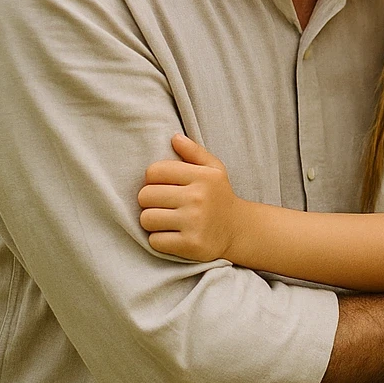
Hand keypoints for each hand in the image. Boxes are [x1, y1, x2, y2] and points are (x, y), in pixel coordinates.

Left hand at [137, 134, 242, 261]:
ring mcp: (194, 222)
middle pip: (145, 196)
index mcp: (202, 176)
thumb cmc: (220, 196)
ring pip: (146, 219)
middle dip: (150, 201)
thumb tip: (173, 137)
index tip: (164, 187)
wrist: (238, 230)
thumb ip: (194, 152)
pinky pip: (155, 241)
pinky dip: (160, 239)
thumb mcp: (214, 169)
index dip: (153, 179)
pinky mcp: (190, 245)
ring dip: (152, 221)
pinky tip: (173, 235)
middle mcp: (198, 198)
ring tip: (166, 220)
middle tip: (164, 205)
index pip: (154, 171)